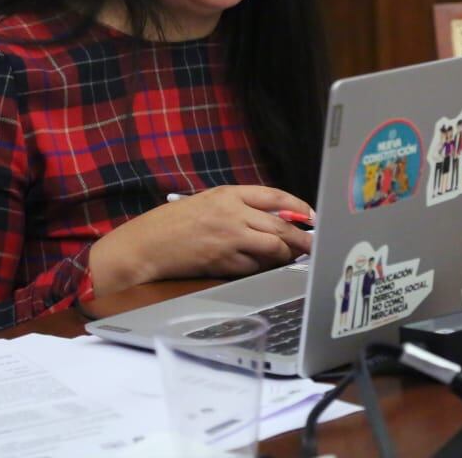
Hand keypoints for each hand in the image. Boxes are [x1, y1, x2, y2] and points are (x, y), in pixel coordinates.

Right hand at [89, 185, 313, 294]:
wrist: (148, 244)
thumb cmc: (175, 223)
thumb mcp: (209, 202)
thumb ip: (241, 206)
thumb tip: (277, 216)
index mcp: (229, 194)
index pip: (275, 196)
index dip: (298, 206)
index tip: (311, 215)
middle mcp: (232, 214)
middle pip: (280, 224)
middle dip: (302, 237)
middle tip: (313, 244)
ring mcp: (229, 239)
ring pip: (273, 247)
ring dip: (286, 254)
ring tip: (292, 257)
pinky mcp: (223, 262)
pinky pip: (254, 266)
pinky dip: (263, 266)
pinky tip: (266, 266)